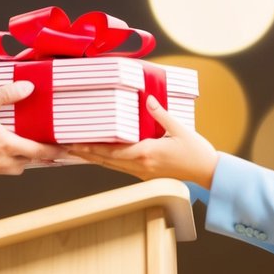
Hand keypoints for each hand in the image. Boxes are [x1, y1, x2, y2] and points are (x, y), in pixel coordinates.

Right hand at [0, 81, 67, 176]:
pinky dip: (3, 161)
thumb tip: (28, 87)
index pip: (40, 152)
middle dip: (36, 153)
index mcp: (7, 146)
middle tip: (41, 142)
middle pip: (29, 161)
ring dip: (19, 158)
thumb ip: (6, 95)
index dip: (56, 150)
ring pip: (15, 167)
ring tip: (17, 144)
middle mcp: (2, 162)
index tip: (66, 148)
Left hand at [68, 95, 218, 187]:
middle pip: (106, 161)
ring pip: (112, 166)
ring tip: (77, 152)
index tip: (76, 143)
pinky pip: (121, 167)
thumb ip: (161, 113)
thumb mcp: (179, 128)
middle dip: (86, 154)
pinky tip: (100, 156)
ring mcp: (143, 172)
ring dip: (94, 159)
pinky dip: (107, 161)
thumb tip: (147, 99)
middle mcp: (141, 166)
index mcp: (147, 153)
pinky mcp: (146, 174)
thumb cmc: (196, 151)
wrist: (207, 172)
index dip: (92, 148)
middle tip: (66, 147)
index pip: (112, 151)